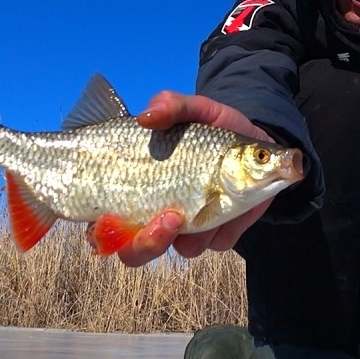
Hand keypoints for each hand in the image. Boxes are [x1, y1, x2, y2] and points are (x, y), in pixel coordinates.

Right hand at [97, 91, 275, 267]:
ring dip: (191, 236)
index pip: (103, 225)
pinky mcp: (220, 234)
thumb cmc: (215, 127)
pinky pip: (218, 244)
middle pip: (134, 252)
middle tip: (167, 219)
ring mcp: (189, 229)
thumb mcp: (196, 110)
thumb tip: (145, 116)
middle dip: (146, 244)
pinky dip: (225, 228)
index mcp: (136, 191)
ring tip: (211, 211)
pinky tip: (236, 209)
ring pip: (180, 250)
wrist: (257, 145)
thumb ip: (172, 105)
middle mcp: (157, 217)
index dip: (102, 233)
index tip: (111, 219)